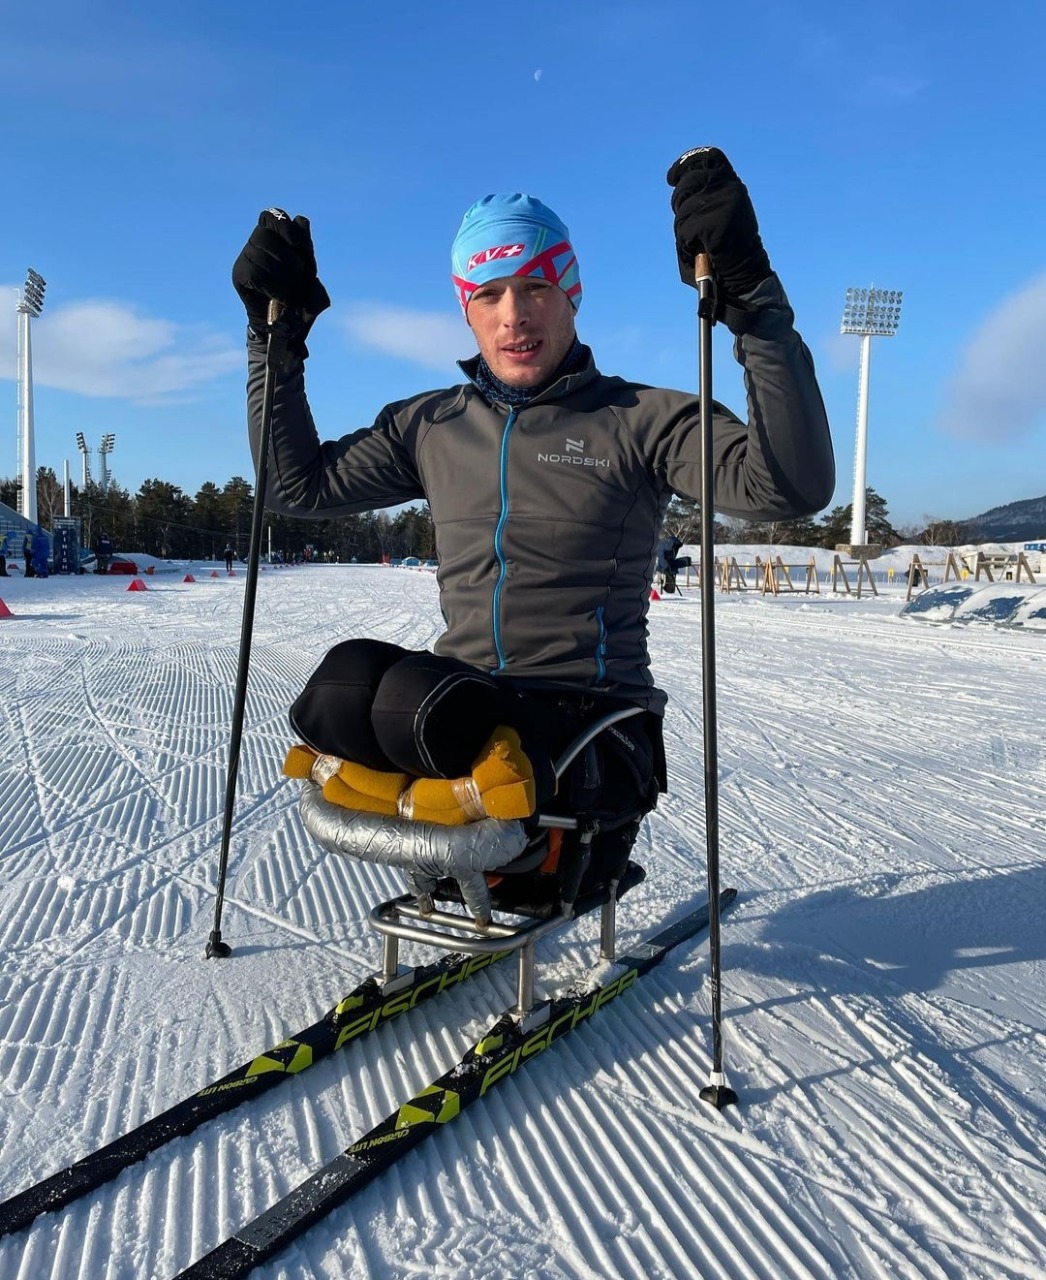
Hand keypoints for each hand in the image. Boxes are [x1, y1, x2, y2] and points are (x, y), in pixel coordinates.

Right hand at [232, 209, 330, 353]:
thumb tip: (302, 219)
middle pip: (266, 233)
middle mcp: (256, 244)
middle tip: (298, 275)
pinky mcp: (239, 275)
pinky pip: (255, 272)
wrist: (286, 328)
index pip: (273, 215)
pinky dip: (273, 286)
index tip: (299, 245)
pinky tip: (280, 298)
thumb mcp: (308, 271)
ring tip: (291, 292)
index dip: (286, 227)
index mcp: (274, 238)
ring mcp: (245, 259)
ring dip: (283, 274)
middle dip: (287, 255)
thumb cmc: (299, 299)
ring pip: (260, 253)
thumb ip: (306, 246)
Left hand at [666, 148, 771, 297]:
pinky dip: (685, 245)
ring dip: (682, 230)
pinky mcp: (714, 223)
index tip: (672, 177)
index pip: (708, 157)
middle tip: (685, 222)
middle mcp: (730, 188)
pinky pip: (684, 231)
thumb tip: (680, 181)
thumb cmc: (728, 246)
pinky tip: (699, 251)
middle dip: (679, 202)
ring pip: (683, 211)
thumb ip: (706, 194)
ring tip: (697, 242)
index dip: (685, 164)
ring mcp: (723, 205)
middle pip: (688, 183)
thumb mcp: (721, 211)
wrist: (745, 271)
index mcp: (732, 183)